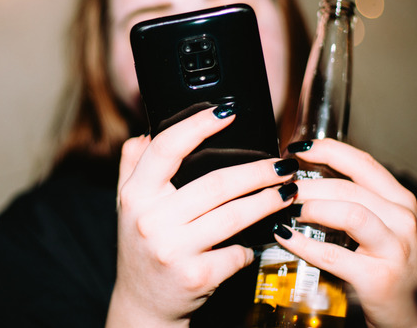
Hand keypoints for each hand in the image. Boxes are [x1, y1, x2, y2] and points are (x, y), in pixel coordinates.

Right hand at [105, 106, 298, 327]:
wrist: (144, 305)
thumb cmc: (142, 247)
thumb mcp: (128, 204)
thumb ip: (134, 164)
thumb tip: (150, 130)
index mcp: (136, 194)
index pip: (167, 148)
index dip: (199, 124)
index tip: (228, 111)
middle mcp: (151, 220)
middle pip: (216, 183)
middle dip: (259, 171)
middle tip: (283, 164)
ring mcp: (173, 250)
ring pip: (235, 215)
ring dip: (269, 201)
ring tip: (288, 191)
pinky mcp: (196, 276)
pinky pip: (238, 252)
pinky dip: (254, 244)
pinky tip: (263, 235)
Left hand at [275, 139, 416, 327]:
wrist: (413, 319)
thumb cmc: (389, 269)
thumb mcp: (383, 227)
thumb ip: (356, 201)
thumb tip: (307, 178)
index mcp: (401, 201)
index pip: (361, 162)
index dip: (326, 150)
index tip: (296, 148)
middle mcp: (403, 219)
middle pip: (348, 186)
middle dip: (307, 183)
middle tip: (281, 186)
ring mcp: (394, 248)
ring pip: (348, 212)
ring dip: (311, 206)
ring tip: (286, 207)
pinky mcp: (378, 277)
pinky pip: (333, 254)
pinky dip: (303, 244)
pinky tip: (285, 236)